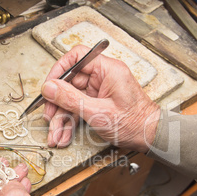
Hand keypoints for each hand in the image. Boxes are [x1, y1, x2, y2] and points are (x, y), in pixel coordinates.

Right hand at [41, 45, 159, 152]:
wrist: (148, 138)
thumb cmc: (134, 123)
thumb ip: (71, 99)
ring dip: (61, 118)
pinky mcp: (96, 102)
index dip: (59, 70)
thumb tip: (50, 87)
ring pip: (70, 99)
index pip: (77, 57)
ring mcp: (98, 90)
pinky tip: (64, 134)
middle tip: (49, 117)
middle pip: (69, 83)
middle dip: (57, 103)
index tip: (48, 86)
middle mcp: (102, 77)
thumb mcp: (98, 112)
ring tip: (56, 135)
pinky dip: (69, 122)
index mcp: (107, 70)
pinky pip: (76, 108)